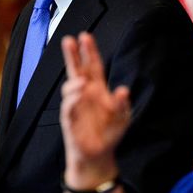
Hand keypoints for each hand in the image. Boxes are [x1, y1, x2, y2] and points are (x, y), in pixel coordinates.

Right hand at [60, 32, 129, 185]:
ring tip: (82, 80)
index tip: (85, 36)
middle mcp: (85, 94)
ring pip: (70, 87)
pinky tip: (79, 94)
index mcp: (98, 89)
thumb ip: (122, 103)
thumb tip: (124, 90)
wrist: (99, 155)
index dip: (89, 52)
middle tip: (68, 39)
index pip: (93, 66)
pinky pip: (68, 107)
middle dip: (73, 55)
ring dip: (75, 82)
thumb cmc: (110, 133)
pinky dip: (73, 99)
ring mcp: (76, 105)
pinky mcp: (70, 120)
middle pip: (77, 70)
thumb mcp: (122, 117)